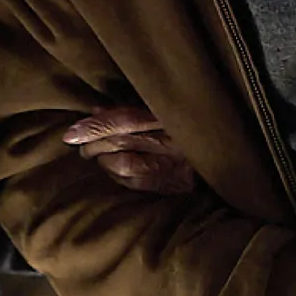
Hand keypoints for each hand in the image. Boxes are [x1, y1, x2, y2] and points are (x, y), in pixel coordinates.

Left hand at [61, 105, 195, 195]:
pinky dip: (118, 178)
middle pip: (123, 142)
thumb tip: (94, 111)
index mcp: (172, 114)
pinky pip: (138, 185)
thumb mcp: (162, 109)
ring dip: (104, 162)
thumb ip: (130, 108)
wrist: (224, 152)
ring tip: (98, 157)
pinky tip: (114, 171)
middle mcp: (177, 141)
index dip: (95, 126)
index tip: (71, 134)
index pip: (126, 120)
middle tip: (82, 145)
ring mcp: (179, 167)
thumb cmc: (188, 123)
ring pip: (127, 166)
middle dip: (94, 145)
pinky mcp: (179, 187)